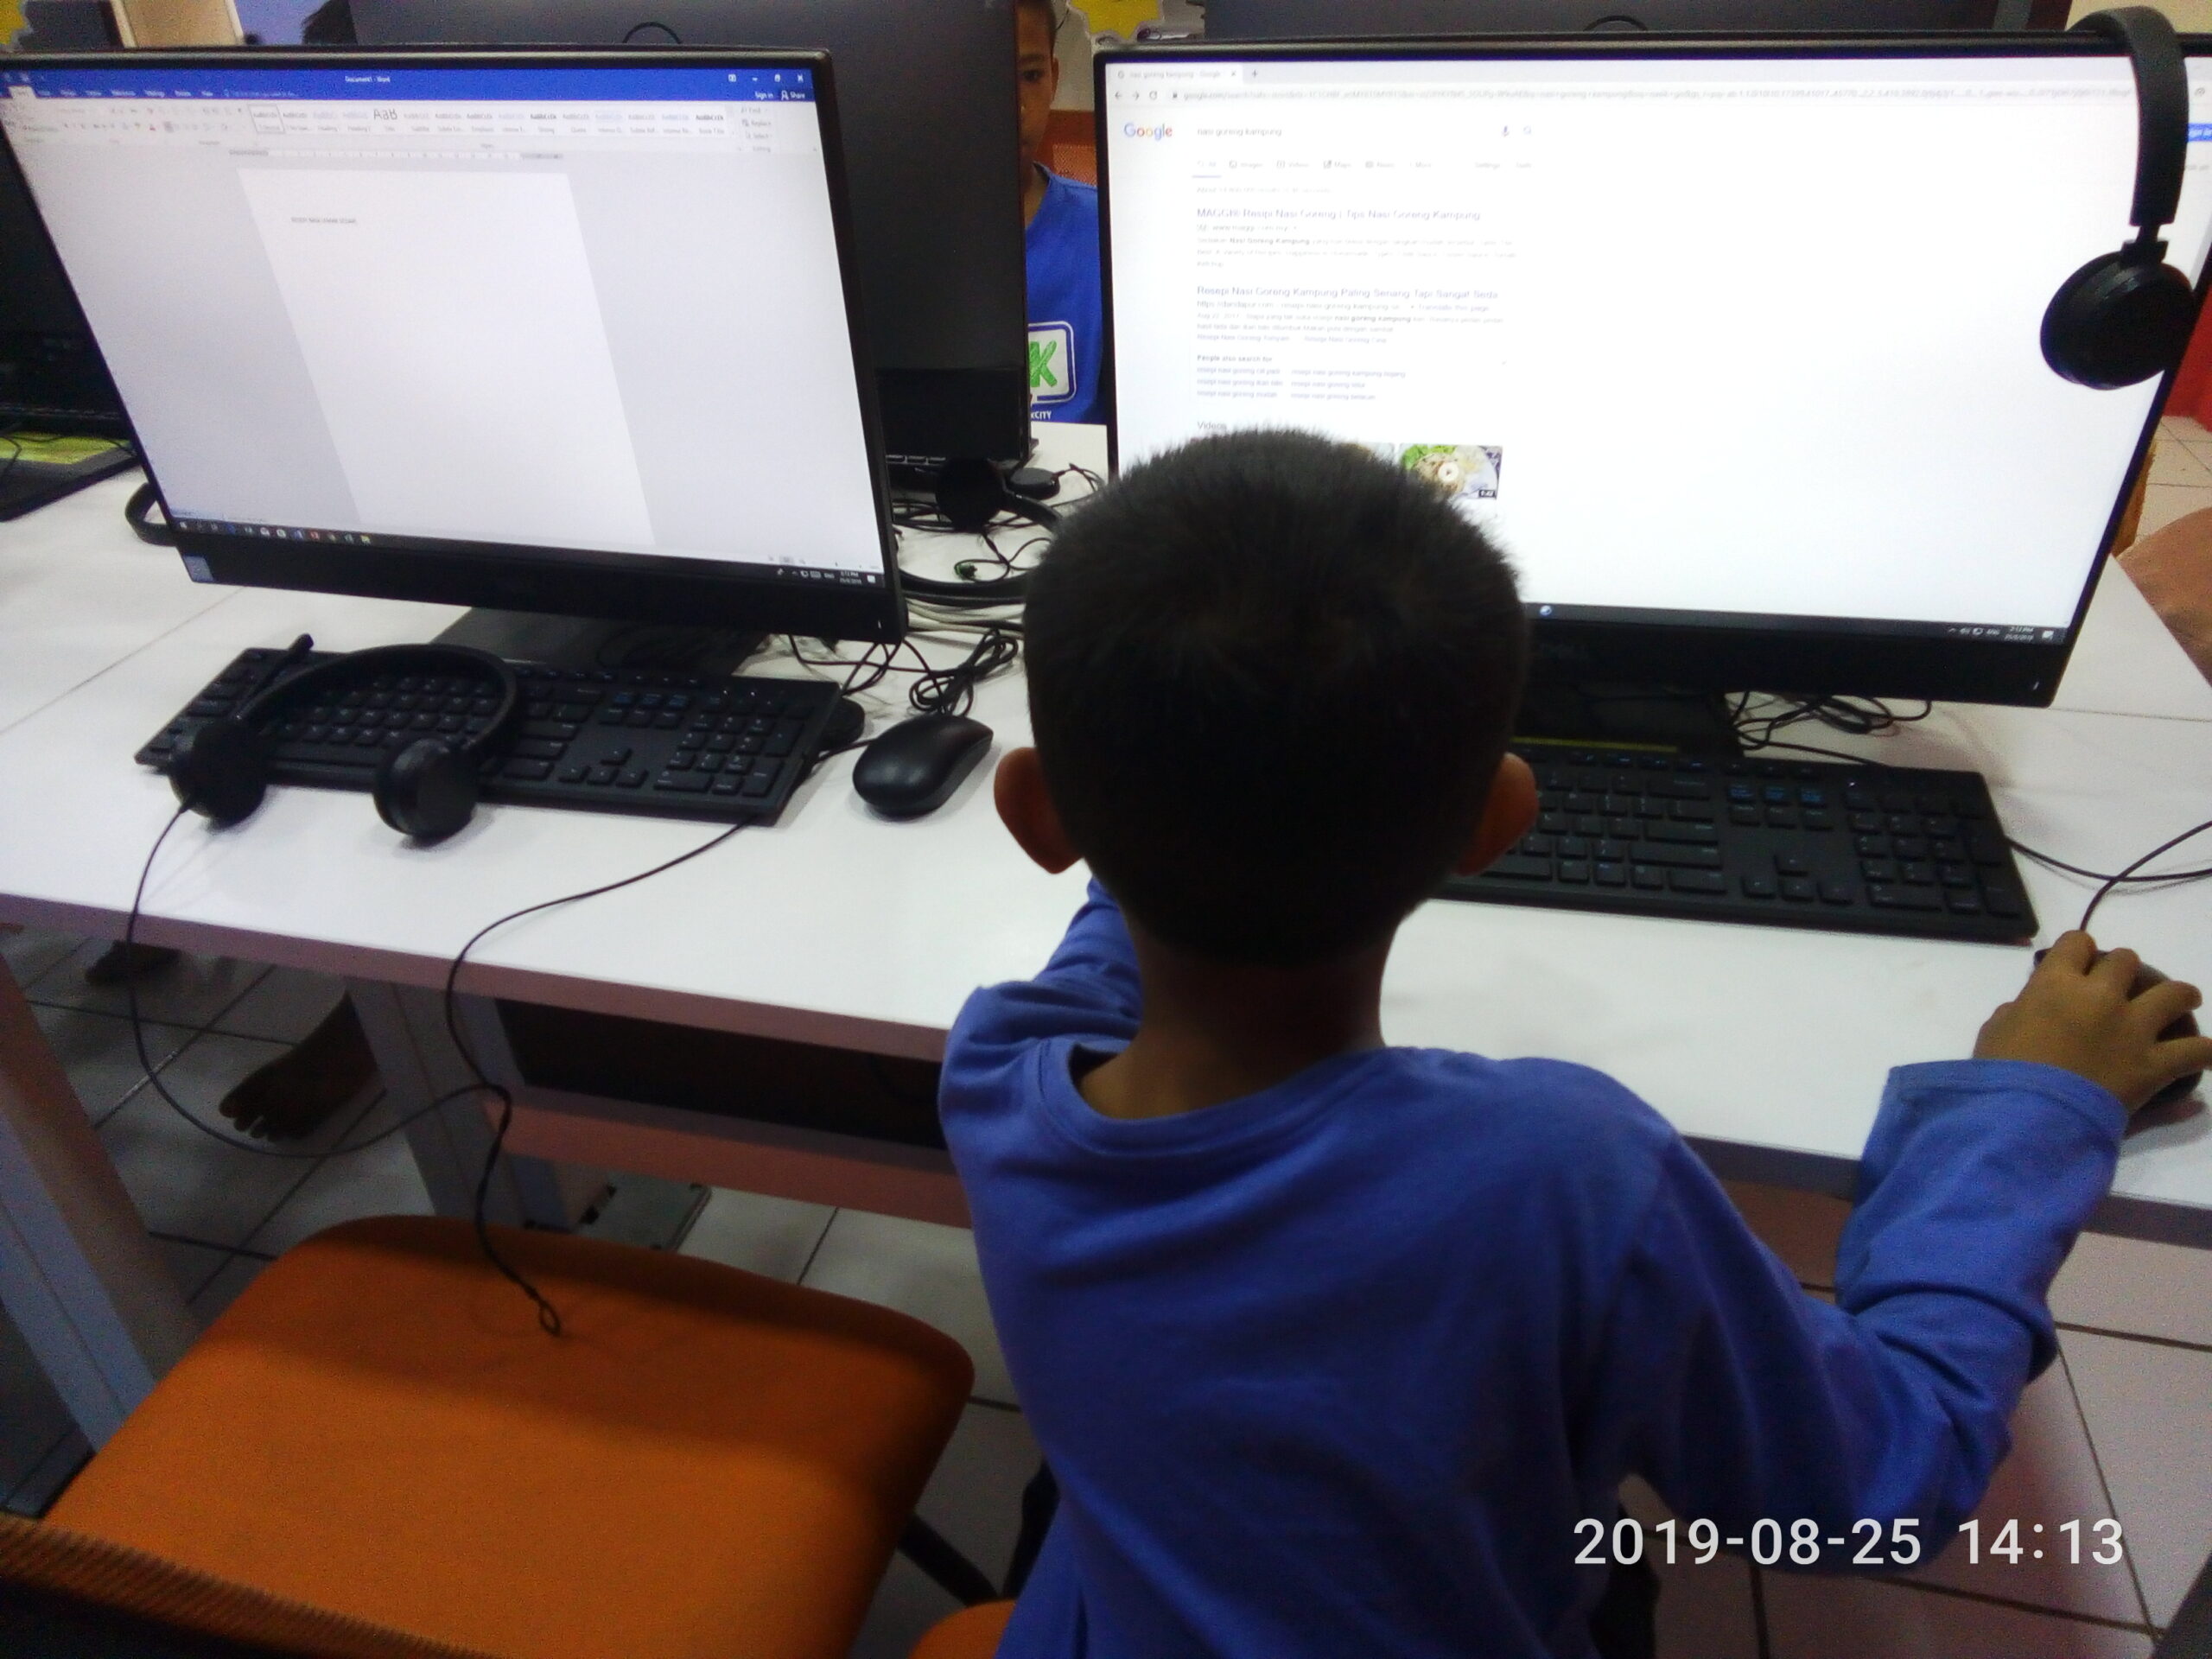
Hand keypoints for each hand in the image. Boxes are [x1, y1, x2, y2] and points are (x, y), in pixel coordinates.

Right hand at [1974, 932, 2211, 1111]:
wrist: (2029, 1116)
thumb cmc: (2002, 1073)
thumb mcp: (1994, 1033)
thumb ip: (2015, 1013)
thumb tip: (2027, 1011)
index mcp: (2055, 983)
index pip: (2076, 942)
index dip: (2078, 949)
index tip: (2078, 963)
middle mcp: (2100, 995)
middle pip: (2126, 961)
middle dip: (2124, 970)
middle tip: (2122, 987)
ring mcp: (2133, 1028)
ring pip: (2173, 994)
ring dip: (2179, 995)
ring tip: (2182, 1001)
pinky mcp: (2154, 1063)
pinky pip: (2195, 1052)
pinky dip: (2204, 1052)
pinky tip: (2207, 1052)